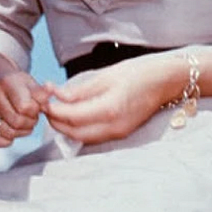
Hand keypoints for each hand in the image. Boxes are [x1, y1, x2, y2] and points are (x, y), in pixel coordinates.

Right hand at [0, 70, 46, 148]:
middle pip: (17, 122)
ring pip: (8, 134)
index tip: (35, 107)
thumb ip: (42, 92)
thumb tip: (50, 93)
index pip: (26, 107)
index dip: (35, 111)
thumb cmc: (17, 83)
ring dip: (21, 132)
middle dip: (30, 122)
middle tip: (30, 116)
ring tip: (22, 121)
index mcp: (7, 82)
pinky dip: (6, 140)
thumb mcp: (31, 82)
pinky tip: (10, 129)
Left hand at [43, 54, 175, 145]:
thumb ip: (80, 90)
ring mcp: (118, 132)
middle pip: (74, 133)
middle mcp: (114, 126)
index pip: (72, 117)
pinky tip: (74, 115)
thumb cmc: (139, 73)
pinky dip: (79, 129)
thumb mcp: (106, 76)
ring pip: (82, 138)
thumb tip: (56, 95)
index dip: (54, 110)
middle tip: (46, 106)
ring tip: (57, 110)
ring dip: (66, 127)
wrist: (167, 81)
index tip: (43, 100)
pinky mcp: (121, 133)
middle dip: (56, 122)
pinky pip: (93, 136)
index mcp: (110, 109)